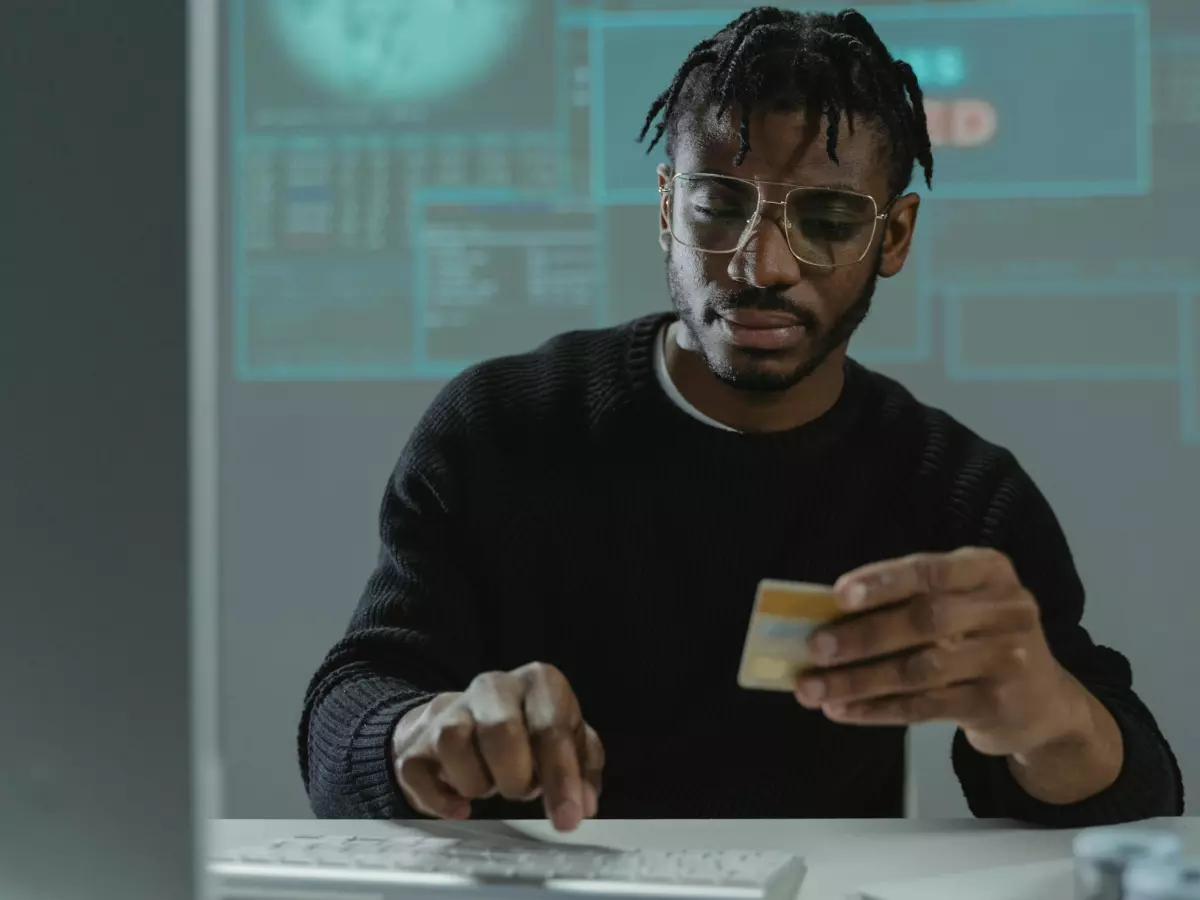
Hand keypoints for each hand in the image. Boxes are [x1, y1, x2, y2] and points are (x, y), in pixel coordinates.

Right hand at [389, 662, 603, 831]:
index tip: (567, 819)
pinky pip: (420, 773)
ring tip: (492, 786)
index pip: (550, 728)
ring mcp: (450, 710)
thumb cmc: (531, 733)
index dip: (561, 778)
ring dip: (479, 783)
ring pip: (455, 743)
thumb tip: (582, 804)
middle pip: (500, 731)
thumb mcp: (570, 743)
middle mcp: (493, 686)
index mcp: (539, 682)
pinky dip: (443, 801)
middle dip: (516, 778)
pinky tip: (462, 808)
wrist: (467, 719)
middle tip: (523, 791)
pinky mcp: (417, 741)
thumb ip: (582, 771)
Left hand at [793, 547, 1087, 757]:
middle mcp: (1006, 610)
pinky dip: (877, 710)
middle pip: (924, 621)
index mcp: (989, 571)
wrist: (1045, 704)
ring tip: (812, 689)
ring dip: (858, 681)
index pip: (931, 571)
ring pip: (919, 671)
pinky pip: (925, 708)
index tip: (838, 595)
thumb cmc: (980, 639)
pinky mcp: (996, 706)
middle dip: (863, 635)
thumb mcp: (962, 606)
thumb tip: (826, 613)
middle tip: (815, 648)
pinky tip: (842, 711)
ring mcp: (1007, 660)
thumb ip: (910, 601)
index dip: (884, 582)